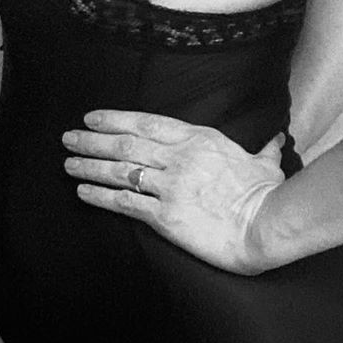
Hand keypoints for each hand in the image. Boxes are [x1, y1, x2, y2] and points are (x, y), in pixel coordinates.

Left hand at [61, 109, 287, 274]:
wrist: (265, 225)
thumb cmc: (266, 194)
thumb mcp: (265, 162)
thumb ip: (263, 149)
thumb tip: (275, 139)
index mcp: (199, 139)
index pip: (146, 122)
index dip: (115, 119)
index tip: (92, 117)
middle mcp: (178, 157)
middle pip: (125, 143)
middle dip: (92, 140)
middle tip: (68, 138)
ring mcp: (169, 185)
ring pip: (119, 170)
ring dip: (89, 166)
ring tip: (68, 163)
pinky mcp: (164, 215)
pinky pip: (124, 202)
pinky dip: (100, 196)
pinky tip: (83, 192)